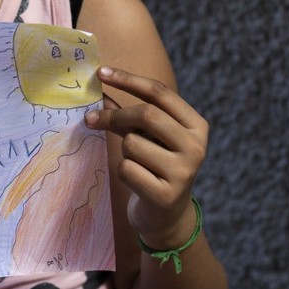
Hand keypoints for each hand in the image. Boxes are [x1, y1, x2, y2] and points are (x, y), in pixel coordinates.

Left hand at [85, 66, 207, 248]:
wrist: (167, 216)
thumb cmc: (156, 166)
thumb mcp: (149, 136)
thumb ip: (130, 114)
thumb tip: (100, 90)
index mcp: (196, 125)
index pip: (160, 92)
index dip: (128, 79)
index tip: (101, 73)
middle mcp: (196, 146)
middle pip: (147, 114)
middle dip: (116, 116)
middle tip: (92, 118)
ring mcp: (184, 172)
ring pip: (132, 143)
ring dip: (124, 151)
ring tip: (137, 164)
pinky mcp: (165, 195)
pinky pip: (126, 169)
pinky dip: (124, 172)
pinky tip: (137, 182)